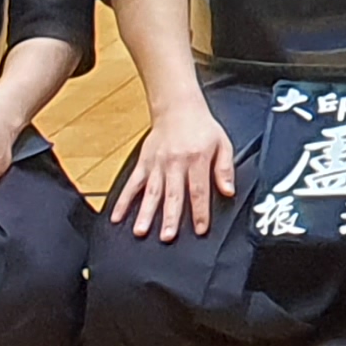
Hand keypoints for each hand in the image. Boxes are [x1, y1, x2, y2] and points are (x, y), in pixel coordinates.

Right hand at [113, 106, 236, 240]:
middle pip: (173, 194)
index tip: (200, 229)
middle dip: (170, 217)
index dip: (200, 211)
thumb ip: (225, 168)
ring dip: (145, 212)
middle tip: (167, 237)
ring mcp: (157, 164)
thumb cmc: (202, 128)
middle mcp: (176, 163)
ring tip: (140, 231)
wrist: (178, 108)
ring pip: (151, 192)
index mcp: (197, 159)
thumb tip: (228, 191)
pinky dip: (123, 200)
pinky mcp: (144, 163)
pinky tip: (116, 216)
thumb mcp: (223, 143)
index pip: (199, 190)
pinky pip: (133, 184)